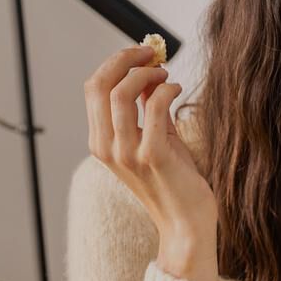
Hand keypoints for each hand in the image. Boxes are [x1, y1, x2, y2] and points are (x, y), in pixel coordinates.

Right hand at [84, 46, 217, 280]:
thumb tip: (150, 76)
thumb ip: (150, 111)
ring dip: (146, 74)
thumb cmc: (177, 184)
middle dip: (124, 60)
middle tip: (151, 54)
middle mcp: (107, 147)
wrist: (188, 226)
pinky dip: (165, 91)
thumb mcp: (158, 141)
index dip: (114, 64)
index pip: (93, 89)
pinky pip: (153, 109)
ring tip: (166, 74)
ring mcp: (127, 153)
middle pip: (99, 85)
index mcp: (101, 142)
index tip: (140, 54)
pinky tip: (178, 90)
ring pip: (120, 93)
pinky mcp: (152, 157)